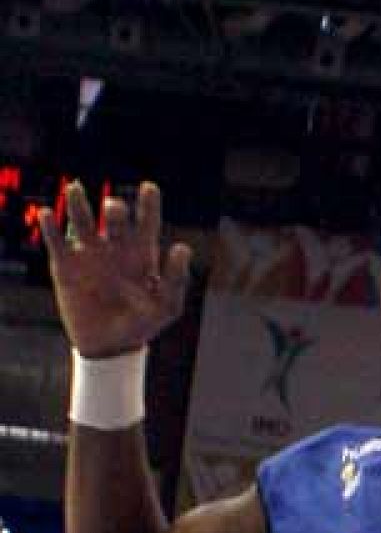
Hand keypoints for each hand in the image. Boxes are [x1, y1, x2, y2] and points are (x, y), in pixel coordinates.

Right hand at [41, 181, 191, 357]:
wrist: (109, 345)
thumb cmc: (143, 324)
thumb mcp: (166, 306)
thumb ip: (176, 279)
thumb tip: (182, 248)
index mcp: (143, 253)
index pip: (147, 222)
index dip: (149, 204)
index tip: (149, 187)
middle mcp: (116, 247)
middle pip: (116, 220)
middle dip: (116, 211)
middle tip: (115, 208)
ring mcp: (90, 254)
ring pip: (83, 222)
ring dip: (79, 205)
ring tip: (75, 189)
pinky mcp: (66, 266)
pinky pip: (56, 242)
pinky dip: (50, 227)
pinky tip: (46, 213)